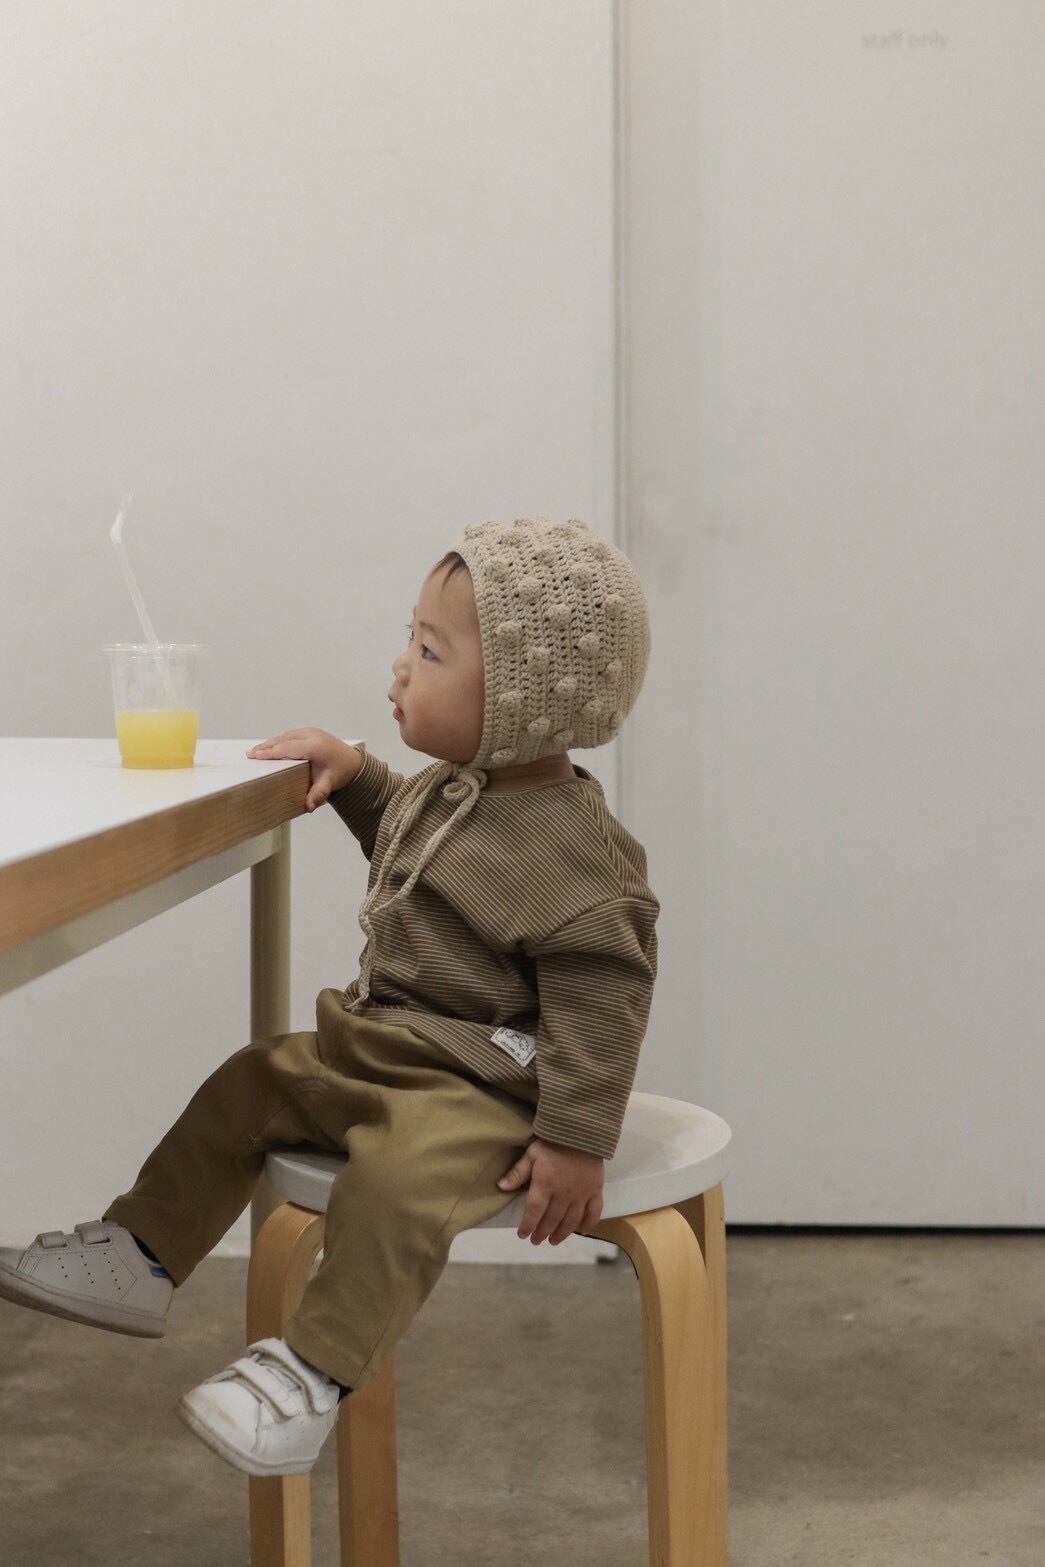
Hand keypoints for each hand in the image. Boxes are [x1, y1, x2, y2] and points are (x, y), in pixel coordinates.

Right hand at [245, 728, 361, 811]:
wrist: (354, 763)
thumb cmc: (341, 772)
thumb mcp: (330, 784)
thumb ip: (318, 794)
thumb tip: (309, 807)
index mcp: (314, 747)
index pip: (287, 749)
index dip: (270, 752)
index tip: (256, 756)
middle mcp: (312, 736)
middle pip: (283, 740)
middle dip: (266, 747)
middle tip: (250, 754)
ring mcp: (311, 732)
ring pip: (286, 736)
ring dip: (271, 743)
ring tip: (256, 751)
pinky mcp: (311, 732)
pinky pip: (291, 735)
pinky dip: (279, 741)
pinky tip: (271, 747)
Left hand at [497, 1136, 604, 1244]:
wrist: (581, 1131)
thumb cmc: (553, 1141)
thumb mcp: (531, 1154)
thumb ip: (518, 1173)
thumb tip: (500, 1187)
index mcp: (545, 1184)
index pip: (534, 1211)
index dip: (528, 1225)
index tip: (522, 1235)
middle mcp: (563, 1194)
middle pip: (552, 1219)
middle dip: (542, 1232)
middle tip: (536, 1241)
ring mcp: (582, 1194)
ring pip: (571, 1220)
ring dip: (562, 1233)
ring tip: (554, 1241)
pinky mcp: (596, 1190)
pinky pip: (594, 1212)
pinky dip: (589, 1224)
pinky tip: (583, 1231)